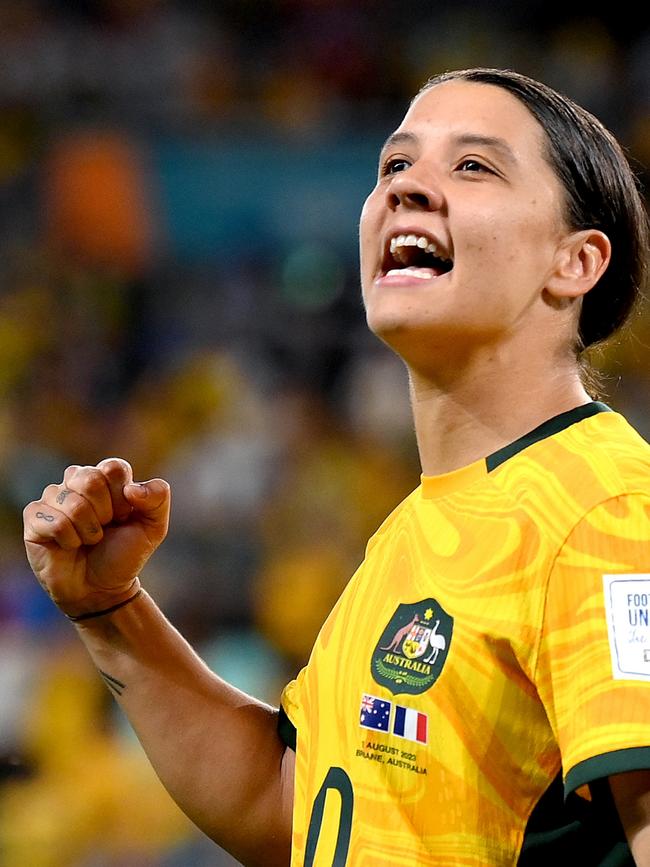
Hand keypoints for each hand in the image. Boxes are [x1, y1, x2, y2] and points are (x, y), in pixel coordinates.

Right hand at [23, 458, 169, 617]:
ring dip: (89, 531)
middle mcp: (76, 481)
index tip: (124, 516)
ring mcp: (53, 497)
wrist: (100, 589)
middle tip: (104, 530)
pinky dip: (70, 540)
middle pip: (91, 480)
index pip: (114, 468)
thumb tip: (132, 489)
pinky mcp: (34, 517)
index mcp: (105, 477)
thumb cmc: (124, 554)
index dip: (122, 498)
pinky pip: (55, 522)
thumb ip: (158, 497)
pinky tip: (70, 546)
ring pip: (73, 504)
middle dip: (105, 514)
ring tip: (88, 540)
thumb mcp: (154, 526)